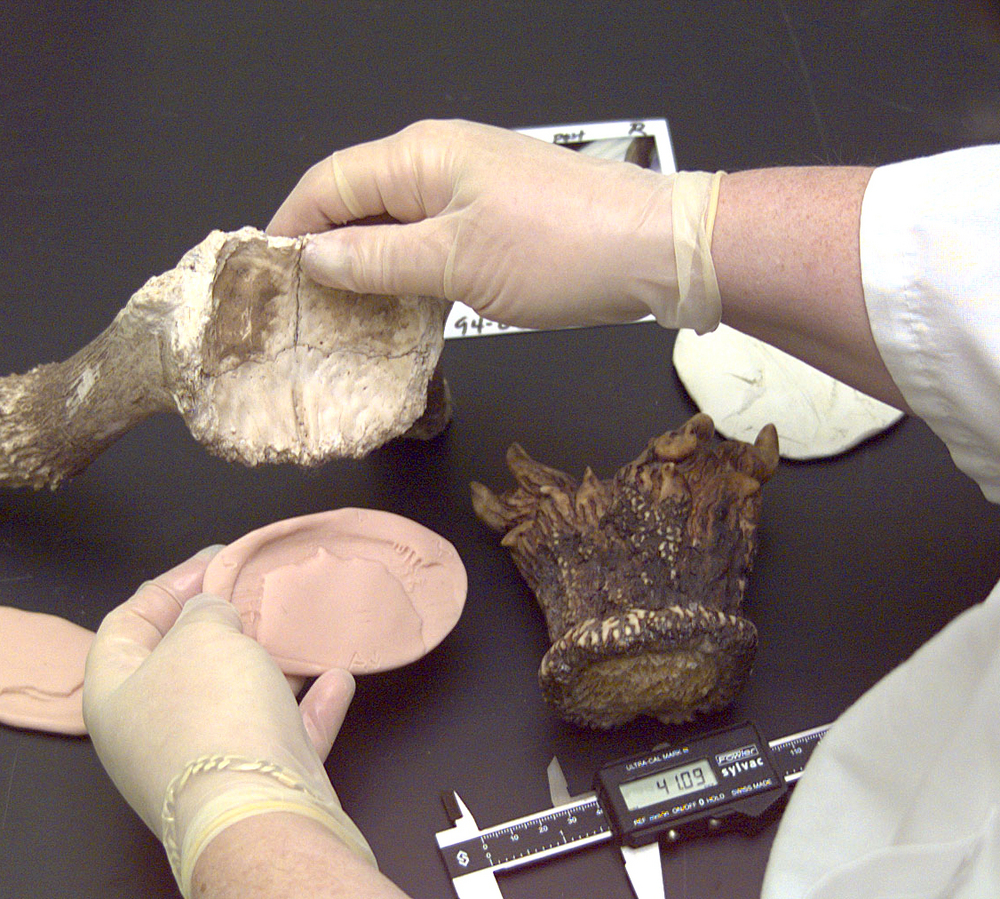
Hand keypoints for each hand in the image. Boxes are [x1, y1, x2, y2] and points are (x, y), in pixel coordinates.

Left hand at [83, 548, 374, 894]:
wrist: (260, 811)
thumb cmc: (213, 712)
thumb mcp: (203, 634)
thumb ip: (204, 610)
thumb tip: (210, 613)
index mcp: (118, 695)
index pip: (127, 623)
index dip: (168, 584)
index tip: (216, 560)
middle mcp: (154, 732)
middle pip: (185, 662)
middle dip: (223, 622)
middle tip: (256, 589)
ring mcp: (208, 762)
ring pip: (238, 698)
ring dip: (269, 663)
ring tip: (296, 627)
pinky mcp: (257, 782)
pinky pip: (283, 733)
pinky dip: (309, 706)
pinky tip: (336, 678)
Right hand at [268, 119, 718, 330]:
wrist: (654, 251)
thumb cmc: (559, 250)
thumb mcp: (455, 262)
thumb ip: (378, 261)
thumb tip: (315, 258)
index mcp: (420, 155)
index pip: (329, 183)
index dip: (291, 227)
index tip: (266, 277)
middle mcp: (440, 159)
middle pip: (358, 200)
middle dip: (325, 249)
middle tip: (299, 306)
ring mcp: (471, 187)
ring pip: (396, 223)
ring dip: (366, 265)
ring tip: (340, 315)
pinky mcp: (497, 216)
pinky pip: (432, 238)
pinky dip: (407, 270)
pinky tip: (398, 306)